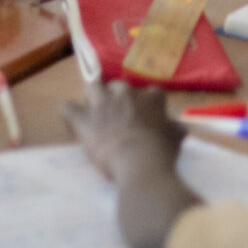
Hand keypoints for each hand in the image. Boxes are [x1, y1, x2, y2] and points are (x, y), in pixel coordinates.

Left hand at [62, 81, 183, 180]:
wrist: (139, 161)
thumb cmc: (162, 151)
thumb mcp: (175, 138)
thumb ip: (174, 129)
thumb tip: (180, 128)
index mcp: (150, 98)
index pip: (151, 93)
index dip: (148, 104)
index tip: (148, 116)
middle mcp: (125, 94)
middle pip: (119, 86)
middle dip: (118, 96)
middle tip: (119, 113)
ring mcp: (102, 104)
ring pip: (92, 86)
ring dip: (93, 94)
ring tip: (93, 107)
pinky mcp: (83, 119)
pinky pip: (68, 108)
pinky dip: (69, 112)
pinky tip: (71, 118)